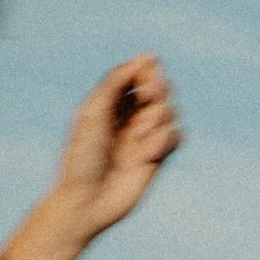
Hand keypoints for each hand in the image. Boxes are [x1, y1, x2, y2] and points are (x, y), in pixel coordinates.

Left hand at [45, 54, 180, 245]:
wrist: (86, 201)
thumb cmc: (82, 157)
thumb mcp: (93, 112)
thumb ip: (116, 82)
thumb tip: (145, 57)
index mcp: (110, 103)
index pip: (138, 74)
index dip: (147, 70)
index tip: (144, 75)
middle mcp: (129, 117)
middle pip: (160, 88)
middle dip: (158, 88)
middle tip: (148, 95)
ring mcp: (144, 137)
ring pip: (170, 111)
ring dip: (159, 117)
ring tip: (140, 134)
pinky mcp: (157, 157)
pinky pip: (176, 136)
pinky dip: (165, 140)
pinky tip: (148, 154)